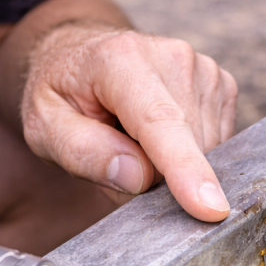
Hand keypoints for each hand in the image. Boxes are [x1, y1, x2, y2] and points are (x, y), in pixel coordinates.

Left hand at [21, 25, 237, 221]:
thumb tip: (137, 178)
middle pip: (186, 146)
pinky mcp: (221, 84)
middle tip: (119, 158)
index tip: (210, 209)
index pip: (160, 121)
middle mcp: (172, 57)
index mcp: (121, 59)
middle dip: (159, 175)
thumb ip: (82, 152)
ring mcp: (203, 69)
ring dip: (173, 165)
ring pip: (207, 150)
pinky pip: (218, 144)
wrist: (84, 58)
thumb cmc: (62, 95)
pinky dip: (191, 154)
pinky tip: (161, 137)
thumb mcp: (45, 126)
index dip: (186, 168)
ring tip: (136, 140)